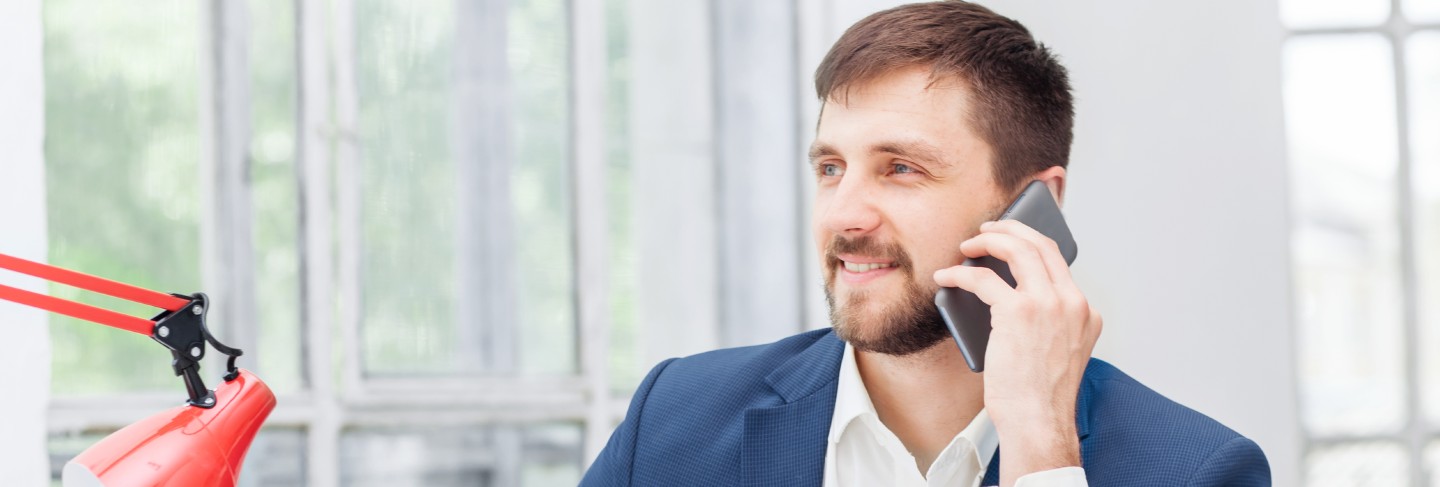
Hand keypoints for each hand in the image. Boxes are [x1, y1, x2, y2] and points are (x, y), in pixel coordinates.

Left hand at [932, 219, 1101, 485]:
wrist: (1038, 422)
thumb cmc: (1039, 396)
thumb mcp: (1057, 352)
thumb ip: (1047, 322)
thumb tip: (1005, 296)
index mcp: (1086, 312)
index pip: (1059, 261)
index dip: (1032, 242)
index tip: (1013, 238)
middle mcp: (1072, 302)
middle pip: (1040, 244)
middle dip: (1011, 228)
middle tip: (988, 229)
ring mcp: (1048, 304)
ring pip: (1017, 249)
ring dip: (988, 240)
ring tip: (968, 245)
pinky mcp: (1018, 312)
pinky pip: (984, 278)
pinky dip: (961, 273)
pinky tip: (947, 277)